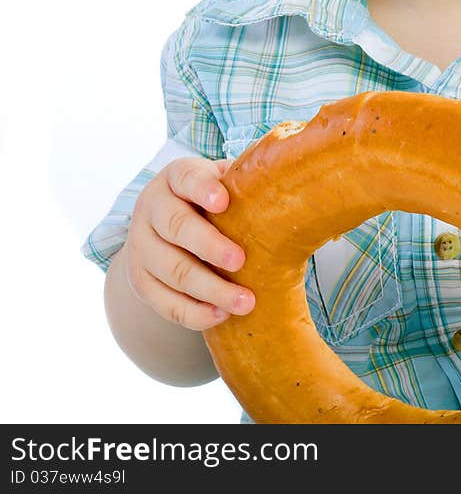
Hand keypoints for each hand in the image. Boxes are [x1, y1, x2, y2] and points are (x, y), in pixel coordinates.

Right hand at [123, 156, 255, 330]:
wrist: (164, 227)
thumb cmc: (211, 200)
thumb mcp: (224, 181)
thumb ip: (246, 181)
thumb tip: (288, 181)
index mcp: (175, 177)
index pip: (185, 178)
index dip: (203, 189)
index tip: (224, 201)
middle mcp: (151, 208)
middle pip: (176, 227)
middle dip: (210, 246)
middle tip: (241, 261)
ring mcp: (140, 247)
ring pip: (171, 271)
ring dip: (210, 289)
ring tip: (246, 302)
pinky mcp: (139, 282)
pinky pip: (164, 303)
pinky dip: (193, 313)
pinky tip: (222, 316)